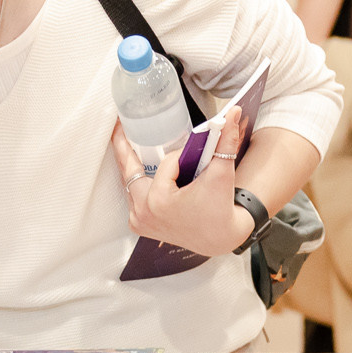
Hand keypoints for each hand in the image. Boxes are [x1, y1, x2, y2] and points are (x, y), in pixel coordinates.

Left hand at [109, 106, 256, 257]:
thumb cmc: (220, 212)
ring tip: (127, 141)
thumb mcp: (222, 174)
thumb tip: (232, 114)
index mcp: (159, 200)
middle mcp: (143, 212)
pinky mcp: (139, 225)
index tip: (192, 152)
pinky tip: (138, 169)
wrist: (220, 239)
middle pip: (131, 168)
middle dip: (127, 146)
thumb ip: (226, 141)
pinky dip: (137, 182)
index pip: (167, 162)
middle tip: (119, 124)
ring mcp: (139, 220)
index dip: (181, 154)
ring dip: (132, 165)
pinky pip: (132, 196)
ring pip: (130, 182)